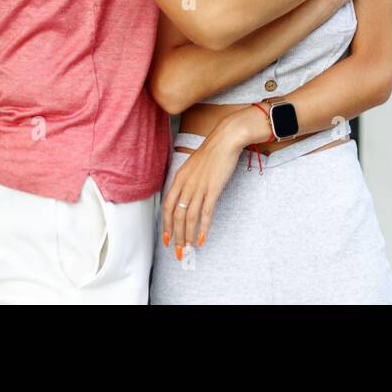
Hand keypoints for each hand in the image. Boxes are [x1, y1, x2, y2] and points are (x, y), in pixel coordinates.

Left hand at [160, 116, 259, 258]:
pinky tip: (202, 238)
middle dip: (176, 236)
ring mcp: (199, 187)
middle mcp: (186, 184)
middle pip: (177, 216)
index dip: (166, 225)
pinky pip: (206, 212)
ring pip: (190, 217)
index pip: (167, 207)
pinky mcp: (213, 189)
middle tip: (178, 251)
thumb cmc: (210, 153)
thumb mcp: (191, 167)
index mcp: (179, 179)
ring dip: (188, 235)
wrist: (225, 140)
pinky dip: (203, 228)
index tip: (167, 239)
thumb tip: (183, 199)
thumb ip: (185, 183)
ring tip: (189, 248)